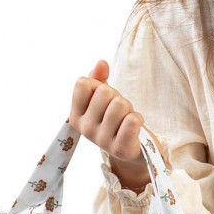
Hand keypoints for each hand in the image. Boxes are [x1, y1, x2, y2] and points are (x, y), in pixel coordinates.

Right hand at [69, 61, 150, 188]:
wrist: (131, 150)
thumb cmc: (115, 120)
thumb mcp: (103, 99)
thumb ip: (98, 78)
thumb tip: (101, 63)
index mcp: (75, 115)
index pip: (83, 83)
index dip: (98, 84)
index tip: (103, 99)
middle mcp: (85, 129)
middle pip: (105, 92)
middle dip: (117, 96)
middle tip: (119, 111)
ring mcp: (102, 140)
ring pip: (120, 104)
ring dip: (129, 108)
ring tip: (126, 119)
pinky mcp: (121, 149)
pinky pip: (132, 120)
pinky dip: (138, 118)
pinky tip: (134, 126)